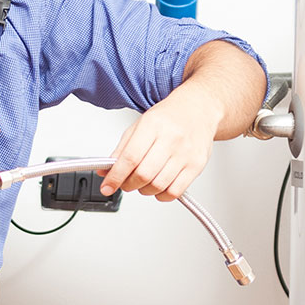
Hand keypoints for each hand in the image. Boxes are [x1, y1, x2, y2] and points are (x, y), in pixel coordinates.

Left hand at [98, 84, 222, 200]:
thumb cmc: (169, 117)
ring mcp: (186, 153)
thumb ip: (122, 149)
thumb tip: (105, 171)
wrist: (199, 109)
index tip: (107, 187)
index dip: (116, 176)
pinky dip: (161, 195)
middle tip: (125, 183)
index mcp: (153, 125)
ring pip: (158, 185)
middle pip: (144, 174)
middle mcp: (171, 139)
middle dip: (128, 184)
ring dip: (144, 190)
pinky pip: (175, 191)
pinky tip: (158, 187)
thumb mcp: (140, 125)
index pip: (130, 157)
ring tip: (143, 182)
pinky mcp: (196, 165)